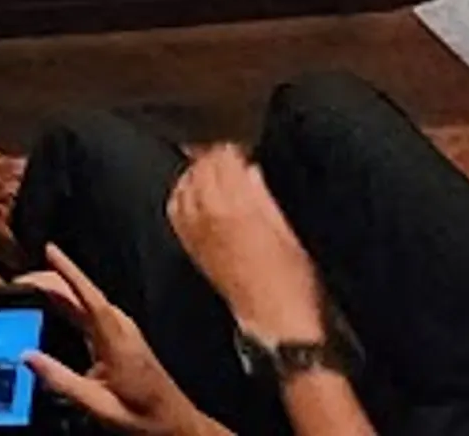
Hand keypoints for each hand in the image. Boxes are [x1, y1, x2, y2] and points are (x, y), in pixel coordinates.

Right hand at [26, 248, 237, 435]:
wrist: (177, 424)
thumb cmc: (144, 418)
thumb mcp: (101, 408)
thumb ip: (64, 383)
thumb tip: (28, 357)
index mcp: (118, 343)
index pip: (91, 299)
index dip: (70, 272)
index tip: (50, 250)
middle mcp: (122, 330)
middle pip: (84, 294)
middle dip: (50, 280)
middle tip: (17, 283)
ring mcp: (124, 331)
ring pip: (86, 300)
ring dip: (57, 290)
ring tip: (27, 290)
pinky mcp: (121, 337)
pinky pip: (90, 310)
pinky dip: (67, 302)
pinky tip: (52, 305)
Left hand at [168, 146, 329, 343]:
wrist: (275, 321)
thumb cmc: (292, 279)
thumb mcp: (287, 228)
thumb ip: (262, 193)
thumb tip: (249, 167)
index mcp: (236, 204)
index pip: (223, 155)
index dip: (235, 147)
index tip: (246, 147)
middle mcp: (207, 211)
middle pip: (200, 165)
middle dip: (216, 156)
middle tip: (234, 157)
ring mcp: (194, 227)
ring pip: (185, 181)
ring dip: (199, 171)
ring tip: (217, 172)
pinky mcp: (188, 243)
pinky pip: (175, 204)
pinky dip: (184, 192)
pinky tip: (196, 192)